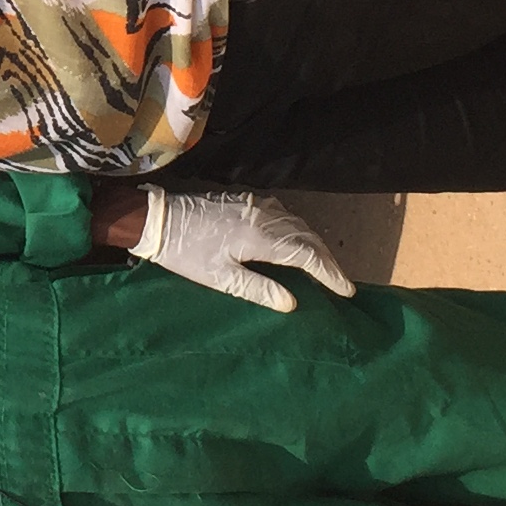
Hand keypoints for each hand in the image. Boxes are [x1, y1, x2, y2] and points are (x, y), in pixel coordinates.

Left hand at [129, 187, 355, 312]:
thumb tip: (292, 304)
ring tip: (324, 267)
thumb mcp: (220, 278)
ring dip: (315, 245)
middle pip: (308, 238)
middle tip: (340, 283)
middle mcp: (264, 216)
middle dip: (327, 261)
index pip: (307, 256)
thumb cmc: (186, 253)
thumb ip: (258, 289)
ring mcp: (255, 205)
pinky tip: (297, 243)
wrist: (159, 219)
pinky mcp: (246, 201)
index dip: (329, 273)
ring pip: (298, 225)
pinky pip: (284, 216)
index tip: (346, 290)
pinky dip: (298, 232)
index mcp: (260, 236)